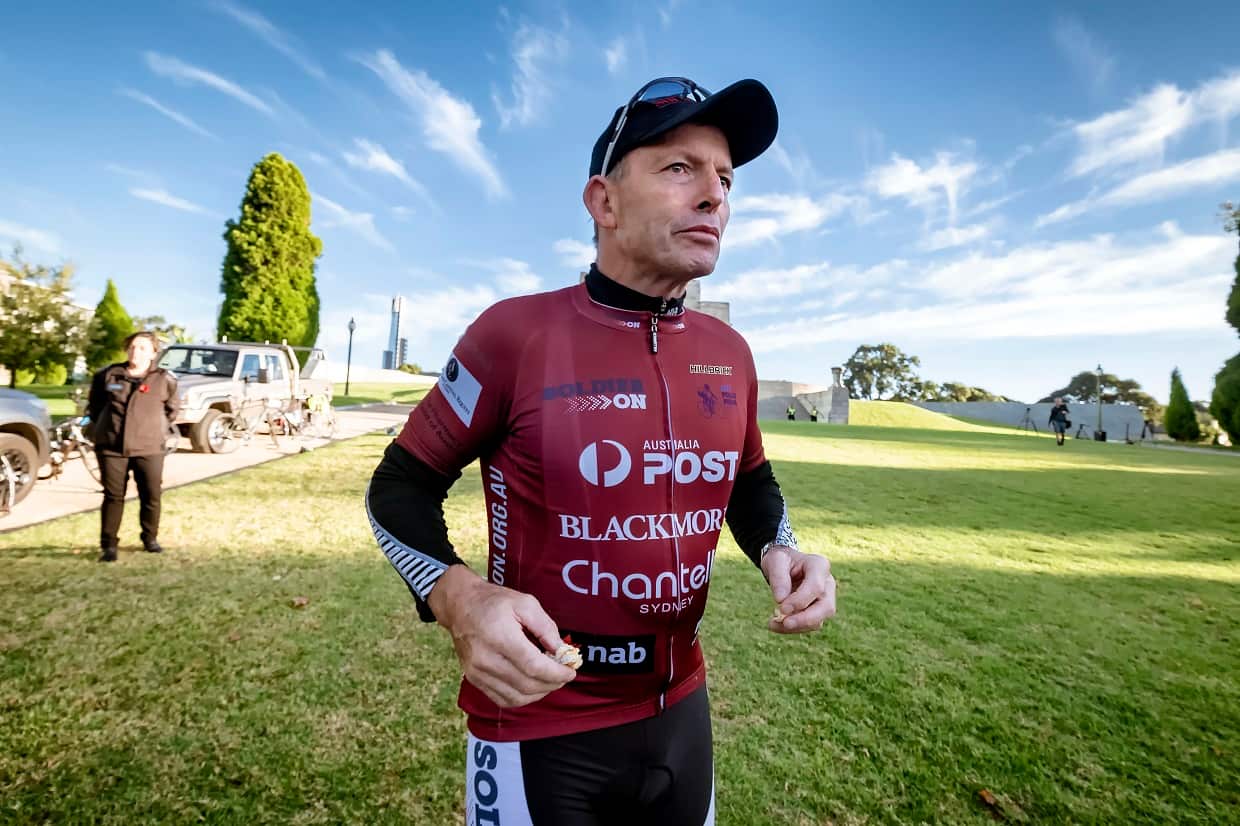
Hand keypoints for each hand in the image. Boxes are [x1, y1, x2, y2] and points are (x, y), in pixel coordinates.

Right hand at [428, 565, 576, 707]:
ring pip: (515, 697)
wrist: (459, 605)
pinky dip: (522, 698)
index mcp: (500, 636)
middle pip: (526, 685)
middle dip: (552, 684)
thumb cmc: (494, 601)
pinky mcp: (474, 679)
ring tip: (550, 680)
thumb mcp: (525, 603)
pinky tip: (532, 686)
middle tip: (564, 675)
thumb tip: (562, 651)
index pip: (533, 666)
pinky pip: (502, 699)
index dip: (556, 673)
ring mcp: (477, 672)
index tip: (571, 671)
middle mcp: (486, 659)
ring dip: (539, 693)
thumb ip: (546, 628)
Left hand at [761, 545, 835, 633]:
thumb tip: (781, 600)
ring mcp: (826, 599)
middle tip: (784, 623)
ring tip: (772, 624)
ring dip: (796, 626)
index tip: (781, 608)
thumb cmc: (781, 560)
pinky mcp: (818, 612)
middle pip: (826, 607)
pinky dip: (793, 628)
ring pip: (819, 620)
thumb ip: (778, 578)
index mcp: (819, 565)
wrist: (784, 565)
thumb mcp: (775, 561)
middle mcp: (828, 583)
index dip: (800, 600)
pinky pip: (809, 625)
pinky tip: (776, 625)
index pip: (816, 587)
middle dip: (805, 619)